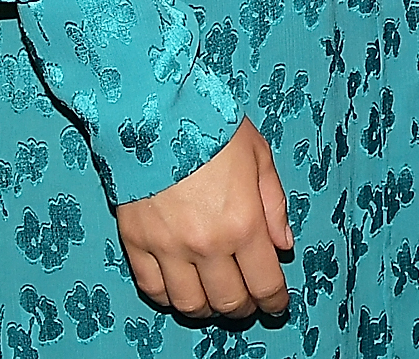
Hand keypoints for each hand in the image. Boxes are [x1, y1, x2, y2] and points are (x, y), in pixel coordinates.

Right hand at [114, 117, 295, 320]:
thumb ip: (274, 206)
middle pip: (229, 302)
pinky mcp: (136, 243)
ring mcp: (167, 248)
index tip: (277, 303)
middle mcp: (206, 244)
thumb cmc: (210, 125)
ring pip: (190, 304)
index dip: (274, 301)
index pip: (264, 283)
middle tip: (249, 301)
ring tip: (215, 297)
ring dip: (207, 308)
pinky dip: (168, 296)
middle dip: (245, 307)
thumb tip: (282, 245)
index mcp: (243, 223)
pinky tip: (180, 286)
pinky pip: (153, 289)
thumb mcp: (259, 156)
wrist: (152, 110)